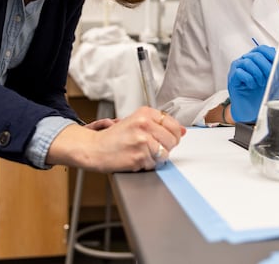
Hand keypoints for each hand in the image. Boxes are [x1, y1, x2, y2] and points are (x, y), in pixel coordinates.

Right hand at [48, 107, 185, 171]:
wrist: (95, 149)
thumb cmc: (114, 137)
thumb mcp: (137, 122)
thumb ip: (160, 125)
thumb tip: (182, 131)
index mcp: (145, 113)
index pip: (173, 124)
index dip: (173, 134)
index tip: (167, 137)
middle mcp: (144, 124)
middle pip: (172, 140)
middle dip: (165, 146)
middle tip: (151, 146)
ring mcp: (142, 141)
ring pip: (165, 154)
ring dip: (156, 157)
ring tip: (143, 152)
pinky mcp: (139, 156)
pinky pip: (154, 164)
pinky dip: (148, 164)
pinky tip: (137, 158)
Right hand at [227, 45, 275, 121]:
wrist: (252, 112)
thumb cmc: (262, 95)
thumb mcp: (276, 80)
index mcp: (256, 60)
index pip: (263, 49)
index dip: (273, 55)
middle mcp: (246, 61)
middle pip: (256, 54)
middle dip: (268, 66)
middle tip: (273, 77)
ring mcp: (237, 69)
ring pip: (248, 62)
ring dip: (258, 74)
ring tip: (261, 84)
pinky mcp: (232, 78)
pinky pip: (240, 72)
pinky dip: (249, 79)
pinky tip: (252, 86)